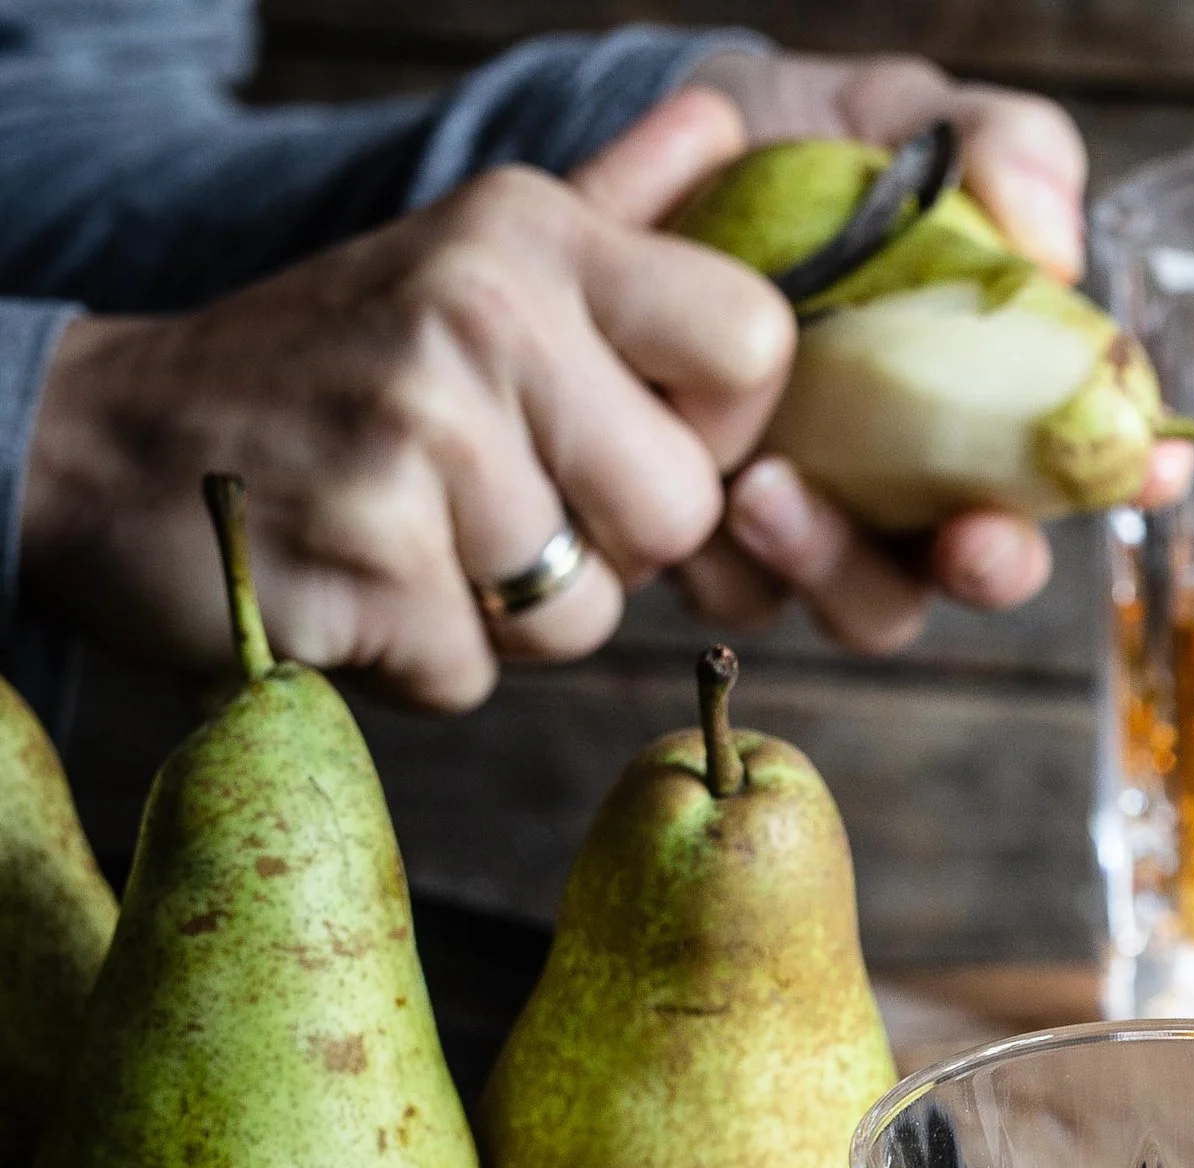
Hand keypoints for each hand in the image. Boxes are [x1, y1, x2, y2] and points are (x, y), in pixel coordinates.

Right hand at [20, 89, 788, 710]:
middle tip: (501, 506)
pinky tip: (356, 585)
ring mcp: (418, 438)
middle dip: (609, 549)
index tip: (631, 433)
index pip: (753, 342)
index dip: (717, 426)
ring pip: (583, 617)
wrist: (104, 443)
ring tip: (416, 540)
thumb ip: (613, 209)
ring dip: (508, 616)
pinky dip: (422, 660)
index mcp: (531, 237)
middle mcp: (483, 316)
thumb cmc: (330, 368)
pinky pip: (476, 674)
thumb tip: (726, 131)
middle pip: (681, 512)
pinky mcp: (364, 564)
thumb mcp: (468, 257)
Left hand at [666, 51, 1190, 651]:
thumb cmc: (825, 154)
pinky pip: (728, 585)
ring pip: (854, 604)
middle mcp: (920, 492)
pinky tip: (685, 463)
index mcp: (997, 413)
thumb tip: (1052, 242)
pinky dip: (716, 549)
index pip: (1085, 468)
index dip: (1126, 478)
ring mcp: (823, 526)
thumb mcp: (917, 121)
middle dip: (985, 567)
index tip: (1151, 468)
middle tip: (965, 534)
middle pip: (977, 575)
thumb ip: (1003, 151)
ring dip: (826, 564)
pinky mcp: (718, 538)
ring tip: (765, 488)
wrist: (676, 165)